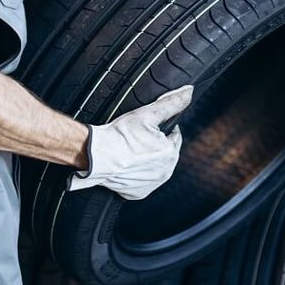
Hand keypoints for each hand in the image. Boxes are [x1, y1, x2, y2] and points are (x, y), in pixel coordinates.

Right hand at [67, 85, 193, 200]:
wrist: (96, 156)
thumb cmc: (120, 136)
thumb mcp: (148, 113)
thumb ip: (171, 102)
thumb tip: (188, 92)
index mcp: (171, 153)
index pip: (174, 136)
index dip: (163, 128)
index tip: (149, 126)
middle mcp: (165, 172)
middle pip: (165, 152)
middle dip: (155, 144)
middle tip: (138, 137)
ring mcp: (151, 184)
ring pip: (155, 166)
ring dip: (148, 158)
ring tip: (132, 149)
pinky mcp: (138, 193)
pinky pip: (142, 180)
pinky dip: (137, 172)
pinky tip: (128, 163)